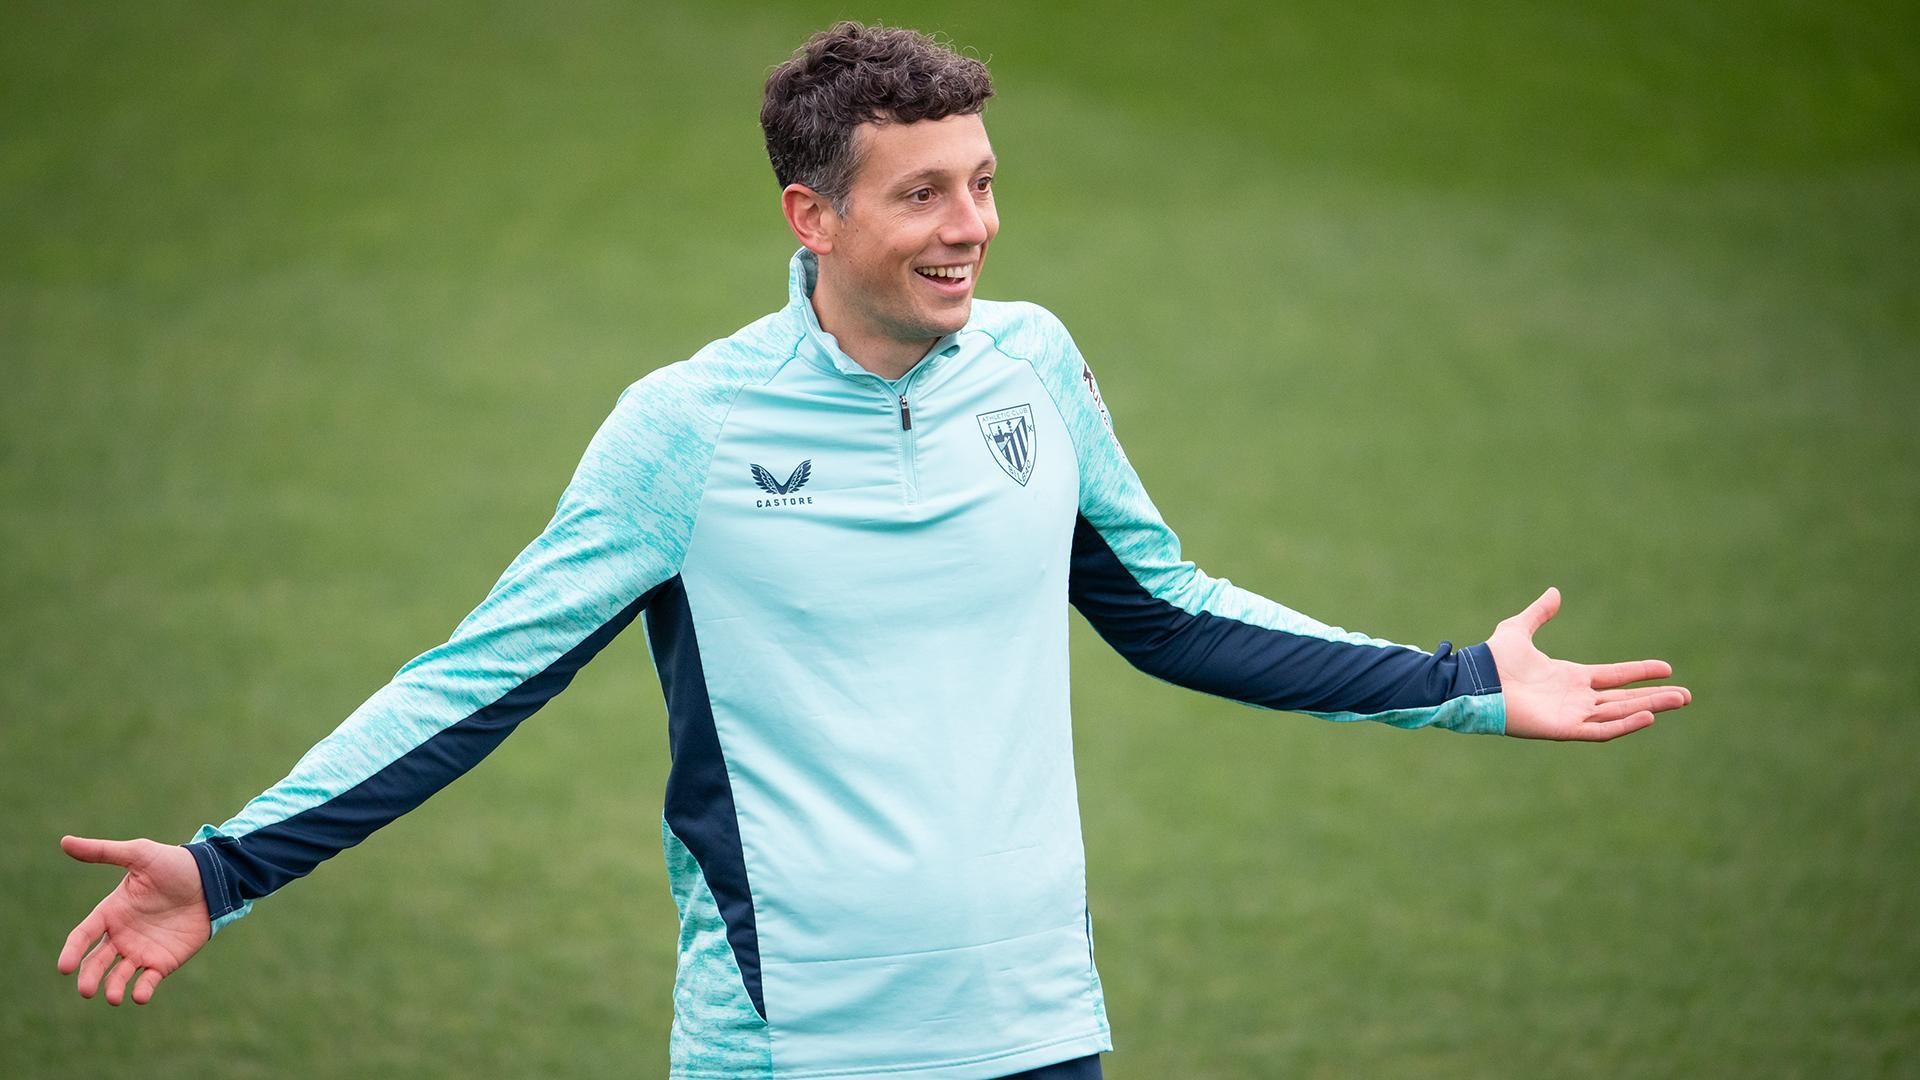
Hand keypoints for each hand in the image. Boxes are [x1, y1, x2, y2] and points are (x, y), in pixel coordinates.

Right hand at [57, 836, 210, 1004]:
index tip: (64, 967)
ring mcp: (141, 950)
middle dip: (90, 977)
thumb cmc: (174, 864)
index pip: (83, 935)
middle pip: (97, 961)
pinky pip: (148, 980)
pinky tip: (140, 996)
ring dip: (114, 988)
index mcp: (110, 912)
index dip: (72, 951)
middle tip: (86, 990)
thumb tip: (64, 842)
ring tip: (114, 997)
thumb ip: (103, 852)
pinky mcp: (163, 961)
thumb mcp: (139, 854)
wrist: (213, 879)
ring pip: (119, 975)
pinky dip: (142, 990)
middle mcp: (121, 935)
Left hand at [1486, 588, 1691, 740]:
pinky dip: (1624, 725)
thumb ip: (1539, 613)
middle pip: (1624, 699)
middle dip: (1655, 697)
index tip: (1666, 668)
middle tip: (1686, 695)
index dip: (1639, 672)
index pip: (1614, 676)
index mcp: (1569, 677)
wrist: (1475, 680)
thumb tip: (1554, 593)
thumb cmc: (1493, 659)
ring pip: (1619, 713)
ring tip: (1678, 701)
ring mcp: (1571, 715)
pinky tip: (1647, 716)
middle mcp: (1575, 698)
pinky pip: (1600, 730)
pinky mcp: (1564, 729)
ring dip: (1649, 708)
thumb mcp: (1519, 629)